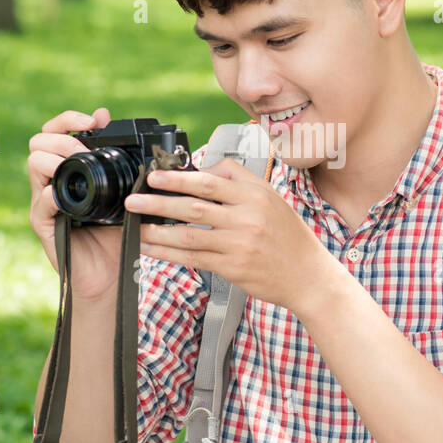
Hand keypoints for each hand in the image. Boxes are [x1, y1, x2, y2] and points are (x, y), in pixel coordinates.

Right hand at [27, 107, 124, 299]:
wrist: (111, 274)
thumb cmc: (116, 235)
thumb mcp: (124, 194)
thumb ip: (121, 164)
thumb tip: (123, 130)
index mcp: (67, 170)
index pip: (54, 132)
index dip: (69, 119)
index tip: (94, 119)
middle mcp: (51, 182)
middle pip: (38, 142)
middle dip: (63, 136)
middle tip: (85, 147)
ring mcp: (44, 202)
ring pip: (33, 164)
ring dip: (56, 158)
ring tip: (80, 164)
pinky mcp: (43, 224)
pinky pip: (41, 202)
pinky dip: (52, 195)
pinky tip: (66, 195)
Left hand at [124, 159, 341, 315]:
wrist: (308, 274)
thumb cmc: (288, 235)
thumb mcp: (270, 198)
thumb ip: (238, 180)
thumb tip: (203, 168)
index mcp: (255, 195)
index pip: (210, 181)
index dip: (178, 178)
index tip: (154, 176)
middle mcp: (247, 218)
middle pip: (194, 207)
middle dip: (159, 202)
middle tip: (134, 199)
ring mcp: (239, 244)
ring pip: (189, 236)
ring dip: (157, 231)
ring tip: (135, 227)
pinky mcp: (233, 268)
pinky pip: (194, 259)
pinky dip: (169, 254)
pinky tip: (152, 249)